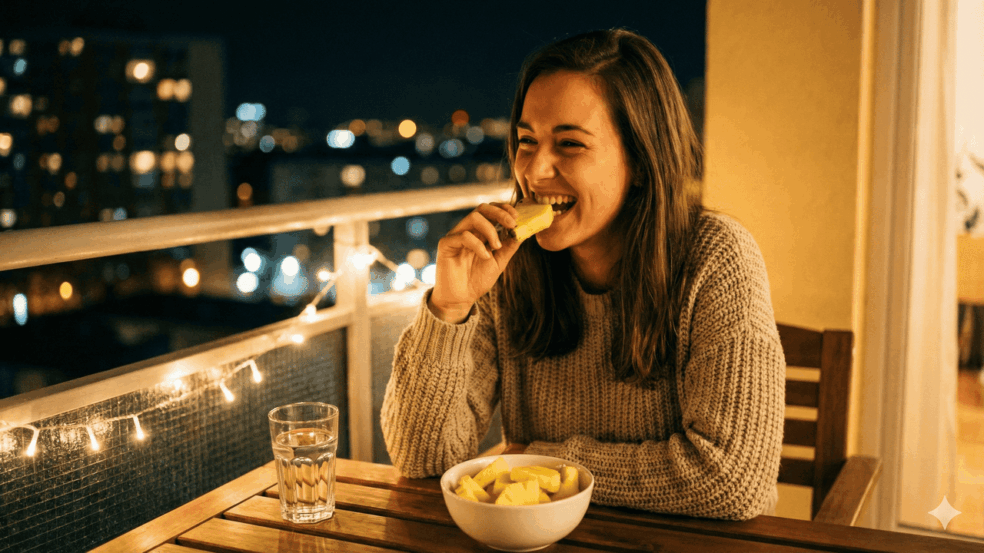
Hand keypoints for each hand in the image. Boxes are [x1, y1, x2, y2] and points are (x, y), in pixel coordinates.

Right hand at [429, 202, 518, 322]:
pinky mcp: (446, 244)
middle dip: (500, 213)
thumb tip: (523, 231)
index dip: (504, 209)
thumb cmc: (477, 280)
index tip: (517, 217)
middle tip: (512, 224)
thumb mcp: (499, 262)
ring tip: (496, 247)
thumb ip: (509, 246)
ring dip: (490, 230)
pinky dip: (478, 245)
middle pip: (482, 208)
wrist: (461, 299)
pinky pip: (463, 236)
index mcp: (480, 232)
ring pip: (474, 217)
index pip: (491, 211)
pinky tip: (485, 257)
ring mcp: (456, 236)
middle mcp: (468, 230)